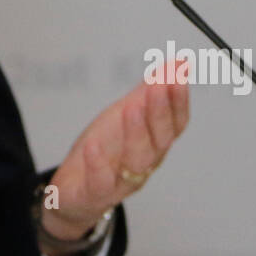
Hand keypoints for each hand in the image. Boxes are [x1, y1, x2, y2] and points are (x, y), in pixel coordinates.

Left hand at [39, 57, 189, 242]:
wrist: (75, 188)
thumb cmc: (106, 150)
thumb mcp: (126, 112)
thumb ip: (151, 89)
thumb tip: (179, 63)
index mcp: (154, 142)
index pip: (175, 123)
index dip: (179, 100)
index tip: (178, 74)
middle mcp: (145, 162)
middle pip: (159, 140)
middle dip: (160, 111)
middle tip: (158, 86)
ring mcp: (122, 180)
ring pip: (136, 160)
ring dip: (136, 133)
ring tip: (131, 107)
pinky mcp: (96, 192)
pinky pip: (100, 181)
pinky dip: (97, 163)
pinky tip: (93, 145)